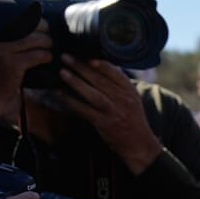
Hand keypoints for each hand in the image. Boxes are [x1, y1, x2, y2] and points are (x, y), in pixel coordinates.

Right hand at [0, 22, 53, 139]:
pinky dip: (46, 56)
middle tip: (49, 34)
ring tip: (49, 47)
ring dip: (47, 43)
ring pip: (36, 40)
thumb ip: (6, 35)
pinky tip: (47, 58)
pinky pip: (38, 55)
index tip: (42, 24)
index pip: (16, 17)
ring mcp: (1, 52)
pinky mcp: (12, 65)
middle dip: (44, 29)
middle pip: (29, 26)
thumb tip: (33, 17)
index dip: (34, 18)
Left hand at [56, 54, 162, 174]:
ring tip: (62, 72)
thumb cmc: (132, 119)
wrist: (139, 144)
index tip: (86, 54)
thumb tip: (101, 68)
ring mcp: (114, 112)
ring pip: (94, 94)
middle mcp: (124, 100)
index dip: (100, 63)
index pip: (115, 73)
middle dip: (82, 67)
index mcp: (130, 91)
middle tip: (66, 57)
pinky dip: (72, 102)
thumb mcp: (132, 99)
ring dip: (77, 82)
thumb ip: (119, 86)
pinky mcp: (104, 124)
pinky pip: (85, 110)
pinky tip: (60, 94)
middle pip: (101, 80)